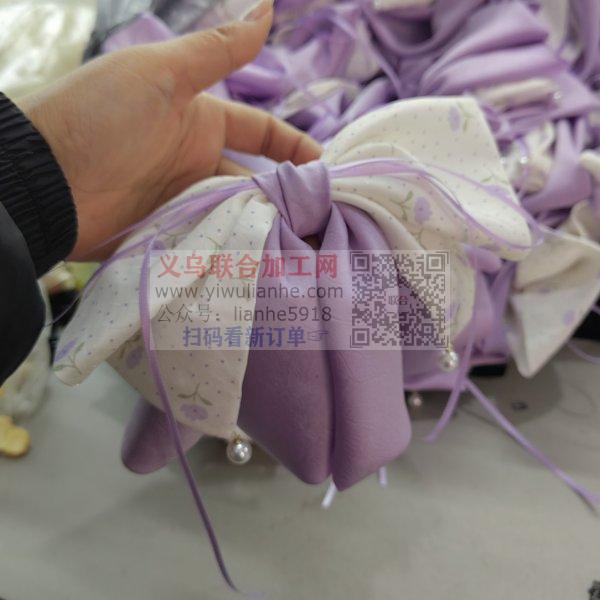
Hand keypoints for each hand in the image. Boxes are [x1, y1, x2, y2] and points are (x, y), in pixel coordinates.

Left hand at [18, 0, 320, 259]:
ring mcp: (184, 203)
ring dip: (267, 230)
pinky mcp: (171, 238)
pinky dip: (236, 253)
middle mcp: (197, 164)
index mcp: (201, 122)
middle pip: (257, 182)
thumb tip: (267, 8)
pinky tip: (264, 265)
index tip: (327, 168)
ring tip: (303, 250)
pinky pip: (213, 245)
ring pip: (239, 217)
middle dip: (288, 198)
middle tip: (323, 222)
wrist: (41, 181)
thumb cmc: (100, 118)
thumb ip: (217, 50)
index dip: (296, 147)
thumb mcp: (162, 75)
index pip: (262, 133)